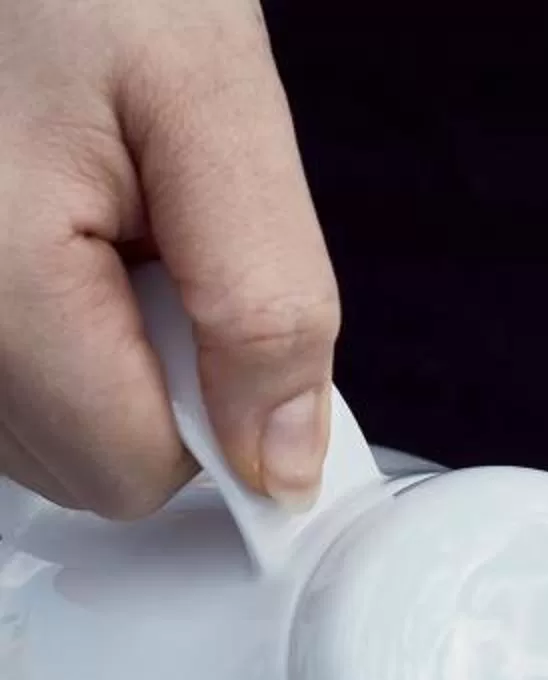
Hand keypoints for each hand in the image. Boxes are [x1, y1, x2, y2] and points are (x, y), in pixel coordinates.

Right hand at [0, 0, 337, 515]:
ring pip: (43, 434)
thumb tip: (282, 465)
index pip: (131, 470)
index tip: (217, 296)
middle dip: (153, 380)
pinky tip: (62, 230)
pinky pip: (13, 382)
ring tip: (101, 214)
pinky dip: (58, 328)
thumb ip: (265, 301)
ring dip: (103, 354)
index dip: (211, 412)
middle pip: (80, 466)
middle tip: (155, 235)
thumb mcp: (216, 102)